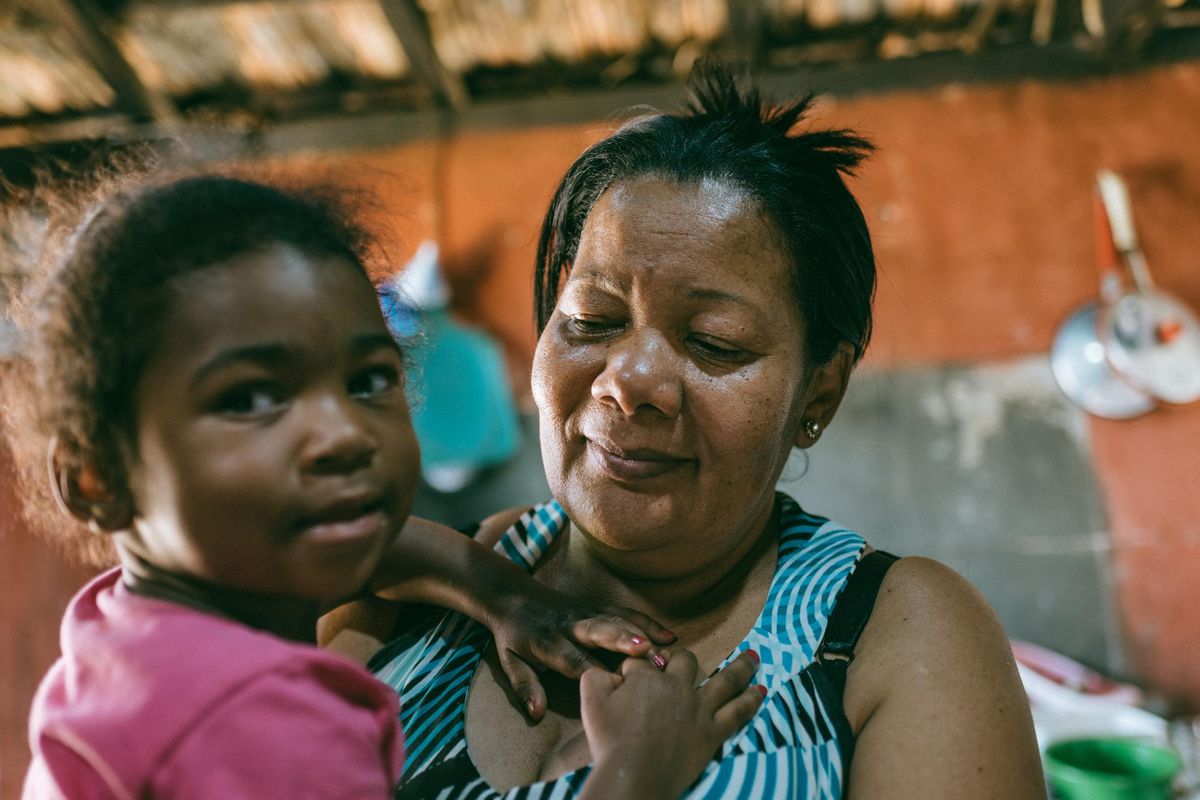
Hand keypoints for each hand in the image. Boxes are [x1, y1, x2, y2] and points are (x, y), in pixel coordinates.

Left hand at [485, 580, 675, 720]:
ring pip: (616, 620)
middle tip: (647, 652)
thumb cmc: (512, 636)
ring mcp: (585, 611)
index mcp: (547, 642)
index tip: (616, 686)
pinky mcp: (596, 604)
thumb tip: (536, 714)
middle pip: (598, 631)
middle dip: (622, 640)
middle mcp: (569, 624)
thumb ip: (525, 687)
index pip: (572, 659)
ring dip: (642, 632)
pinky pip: (623, 612)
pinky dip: (646, 622)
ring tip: (667, 648)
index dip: (593, 671)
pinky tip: (667, 636)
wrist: (512, 595)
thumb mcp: (510, 662)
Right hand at [578, 648, 763, 798]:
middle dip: (681, 658)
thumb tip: (609, 671)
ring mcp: (698, 709)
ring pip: (724, 680)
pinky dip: (751, 700)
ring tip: (754, 656)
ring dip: (740, 667)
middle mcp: (677, 687)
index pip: (641, 662)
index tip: (625, 681)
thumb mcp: (591, 699)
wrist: (635, 773)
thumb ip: (596, 676)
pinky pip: (738, 712)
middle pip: (685, 662)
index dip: (631, 670)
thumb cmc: (610, 739)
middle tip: (680, 659)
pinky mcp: (712, 732)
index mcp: (647, 677)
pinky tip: (762, 690)